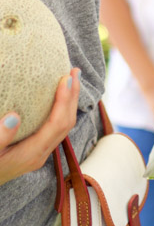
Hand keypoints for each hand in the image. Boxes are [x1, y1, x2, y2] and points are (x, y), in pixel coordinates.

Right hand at [0, 70, 79, 184]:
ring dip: (69, 101)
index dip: (64, 100)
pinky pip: (56, 126)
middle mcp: (40, 154)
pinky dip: (61, 108)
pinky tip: (57, 96)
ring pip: (64, 125)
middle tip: (75, 71)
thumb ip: (0, 137)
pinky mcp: (36, 149)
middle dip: (73, 96)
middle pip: (66, 123)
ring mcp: (40, 153)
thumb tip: (14, 117)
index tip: (66, 78)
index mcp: (31, 154)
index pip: (57, 124)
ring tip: (71, 78)